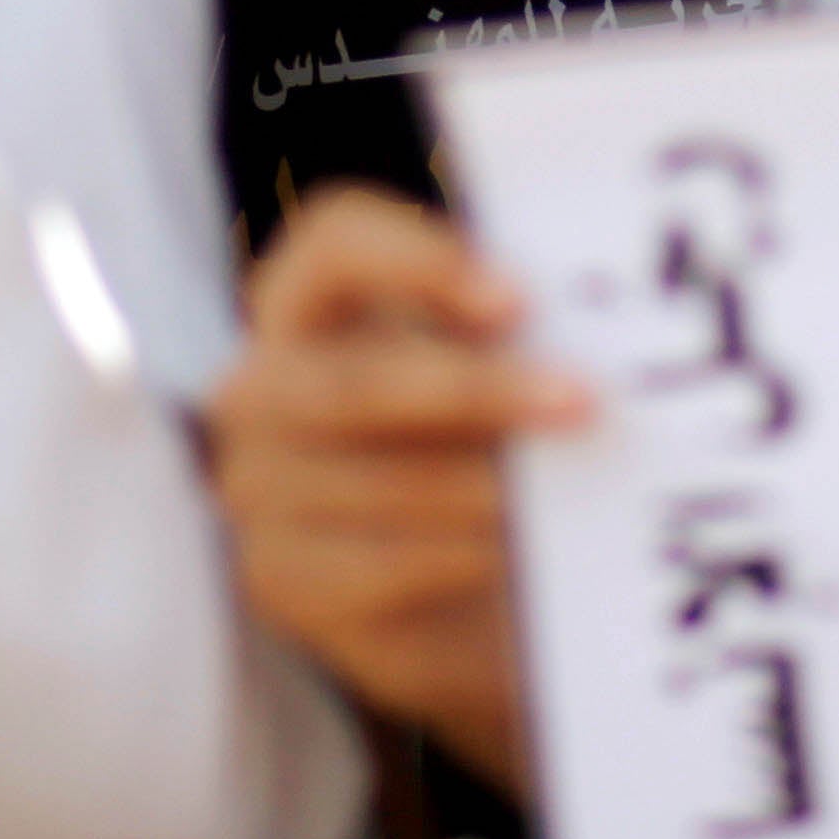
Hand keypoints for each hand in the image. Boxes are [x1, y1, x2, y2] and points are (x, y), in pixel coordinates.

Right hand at [205, 188, 592, 795]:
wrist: (442, 592)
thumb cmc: (467, 445)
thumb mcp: (479, 370)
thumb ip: (505, 340)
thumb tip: (575, 339)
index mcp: (305, 301)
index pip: (335, 246)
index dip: (420, 262)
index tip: (518, 300)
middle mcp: (260, 386)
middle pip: (358, 380)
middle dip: (478, 391)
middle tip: (580, 403)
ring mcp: (258, 485)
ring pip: (382, 483)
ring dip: (488, 490)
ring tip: (568, 495)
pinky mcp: (280, 578)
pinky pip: (382, 566)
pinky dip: (463, 558)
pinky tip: (515, 555)